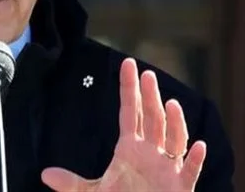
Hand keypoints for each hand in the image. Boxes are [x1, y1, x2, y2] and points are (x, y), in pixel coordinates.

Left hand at [41, 58, 206, 191]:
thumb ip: (72, 184)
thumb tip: (45, 174)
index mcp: (130, 150)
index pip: (130, 113)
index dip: (129, 89)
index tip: (128, 64)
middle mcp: (151, 154)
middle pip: (153, 120)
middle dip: (150, 98)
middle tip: (147, 74)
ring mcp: (168, 169)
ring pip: (175, 141)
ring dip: (175, 123)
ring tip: (171, 104)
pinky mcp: (181, 187)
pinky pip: (190, 171)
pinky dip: (196, 159)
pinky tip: (199, 146)